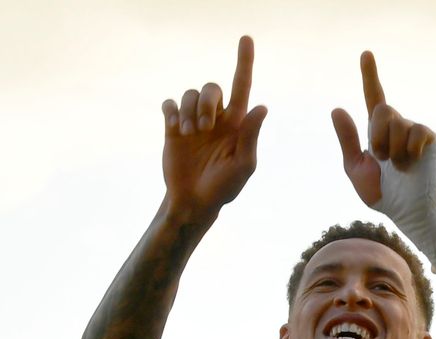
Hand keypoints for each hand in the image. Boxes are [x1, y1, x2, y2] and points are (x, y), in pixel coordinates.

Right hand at [161, 36, 267, 217]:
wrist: (194, 200)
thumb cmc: (225, 187)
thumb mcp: (243, 165)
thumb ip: (251, 136)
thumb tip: (262, 106)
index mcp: (237, 123)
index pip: (243, 86)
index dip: (245, 61)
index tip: (246, 39)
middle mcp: (217, 118)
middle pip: (212, 87)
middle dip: (207, 102)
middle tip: (205, 127)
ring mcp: (194, 122)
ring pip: (190, 94)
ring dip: (189, 111)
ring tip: (189, 134)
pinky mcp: (173, 127)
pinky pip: (170, 104)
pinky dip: (171, 111)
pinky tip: (175, 128)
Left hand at [331, 51, 435, 210]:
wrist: (407, 210)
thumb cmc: (383, 192)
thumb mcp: (356, 167)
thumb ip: (347, 140)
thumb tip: (336, 108)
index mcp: (377, 130)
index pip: (373, 97)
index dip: (369, 75)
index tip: (366, 53)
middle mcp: (397, 125)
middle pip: (381, 109)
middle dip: (377, 138)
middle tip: (383, 160)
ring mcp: (414, 129)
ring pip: (396, 123)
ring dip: (393, 150)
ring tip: (400, 166)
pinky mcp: (429, 137)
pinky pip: (414, 133)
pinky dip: (408, 154)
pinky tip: (413, 166)